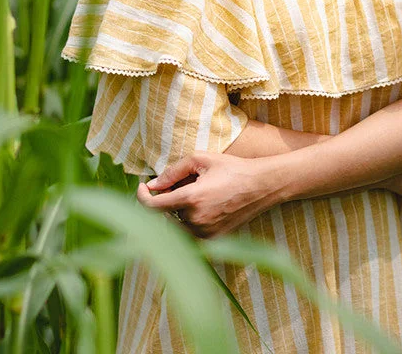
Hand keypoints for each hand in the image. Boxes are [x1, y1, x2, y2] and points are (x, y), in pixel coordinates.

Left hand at [136, 151, 276, 237]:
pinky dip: (186, 221)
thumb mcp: (201, 159)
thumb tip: (152, 185)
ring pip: (174, 226)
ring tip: (193, 193)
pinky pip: (187, 234)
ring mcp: (204, 234)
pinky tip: (200, 206)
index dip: (141, 197)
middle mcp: (195, 221)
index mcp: (191, 199)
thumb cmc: (231, 168)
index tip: (142, 188)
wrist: (260, 186)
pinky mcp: (212, 241)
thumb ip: (173, 171)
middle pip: (162, 215)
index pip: (152, 207)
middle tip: (178, 184)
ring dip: (175, 211)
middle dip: (164, 199)